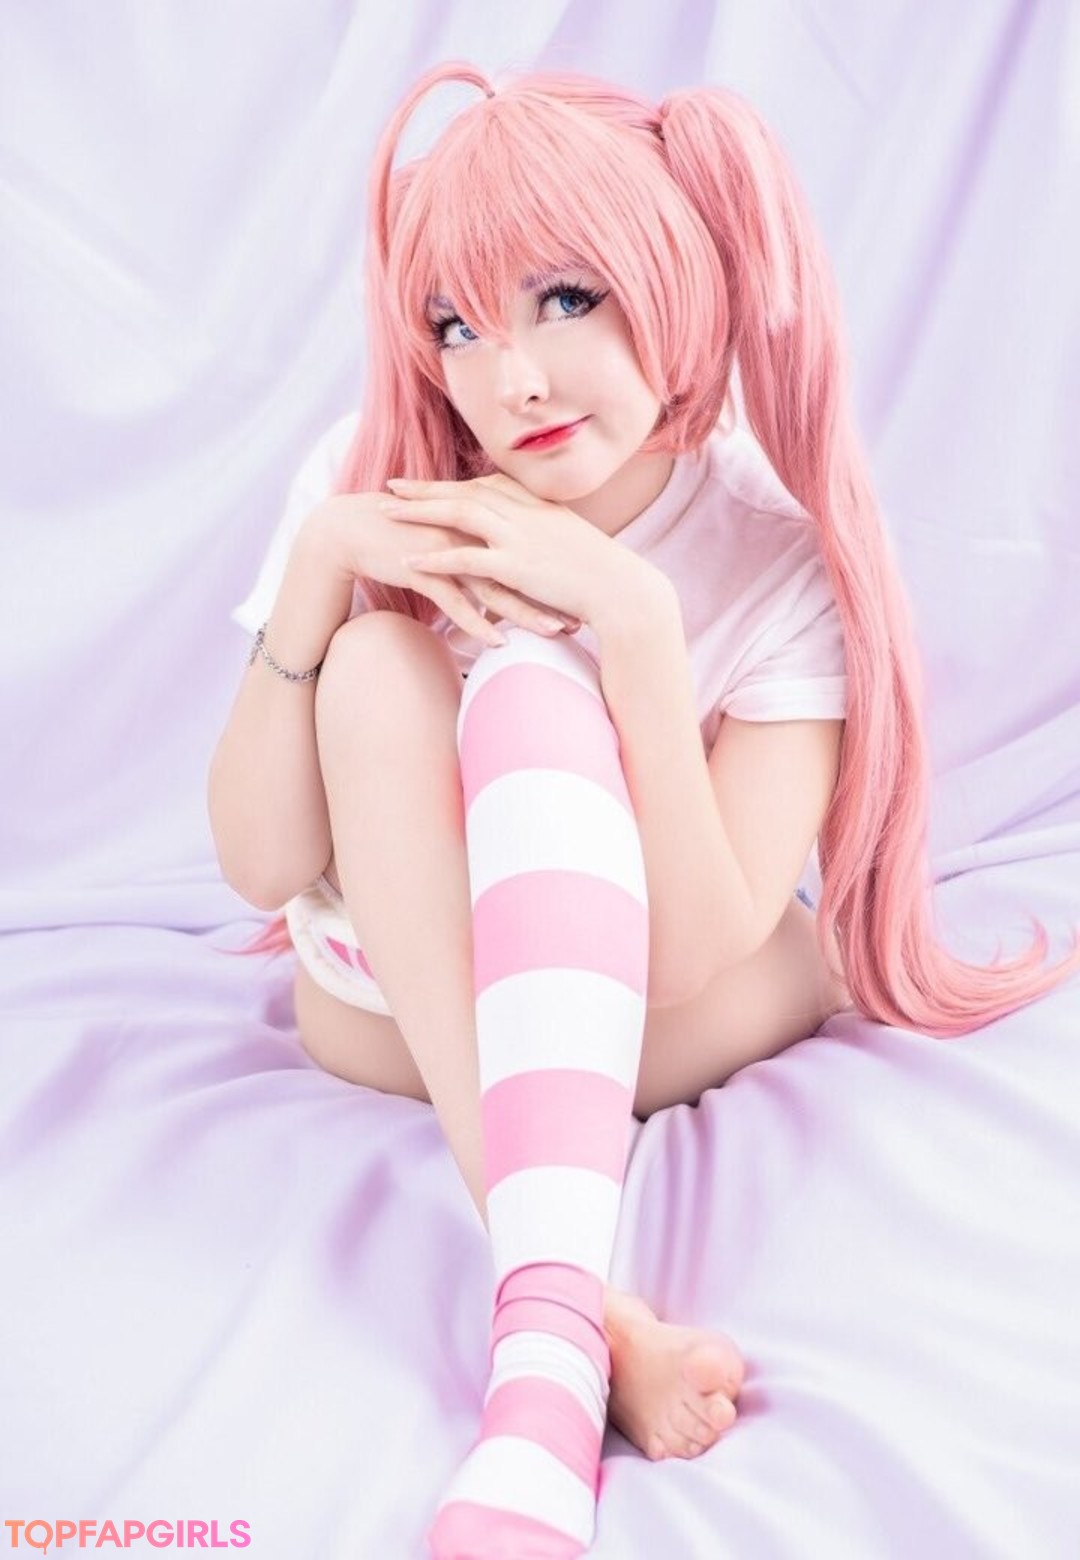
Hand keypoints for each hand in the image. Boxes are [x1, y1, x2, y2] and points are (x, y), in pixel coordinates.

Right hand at [300, 489, 579, 649]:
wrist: (353, 529)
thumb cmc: (403, 535)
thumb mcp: (446, 537)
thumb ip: (476, 546)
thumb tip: (500, 567)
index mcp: (478, 523)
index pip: (523, 551)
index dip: (551, 575)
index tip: (579, 597)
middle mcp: (467, 534)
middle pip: (517, 569)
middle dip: (549, 596)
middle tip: (578, 619)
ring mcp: (446, 551)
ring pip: (493, 587)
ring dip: (524, 612)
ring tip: (552, 633)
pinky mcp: (423, 568)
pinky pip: (456, 602)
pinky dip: (478, 623)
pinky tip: (498, 643)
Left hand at [376, 470, 639, 634]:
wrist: (621, 590)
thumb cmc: (599, 575)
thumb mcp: (569, 546)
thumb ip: (542, 541)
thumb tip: (526, 551)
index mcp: (537, 505)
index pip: (486, 485)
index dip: (453, 483)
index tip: (427, 483)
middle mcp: (524, 513)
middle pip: (464, 491)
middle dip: (424, 489)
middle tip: (389, 487)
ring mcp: (519, 536)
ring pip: (459, 514)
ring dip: (419, 512)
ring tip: (384, 514)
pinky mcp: (516, 566)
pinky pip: (466, 558)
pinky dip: (436, 558)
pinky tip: (409, 563)